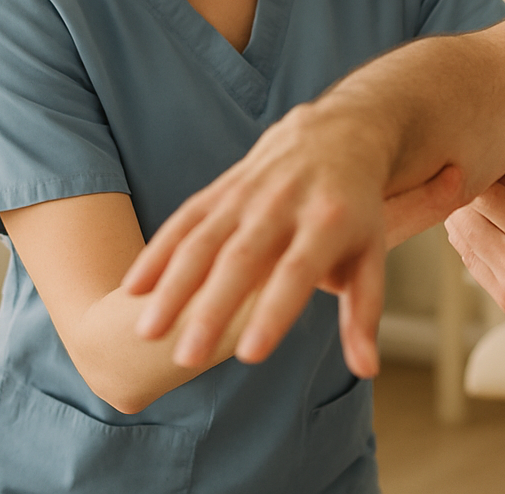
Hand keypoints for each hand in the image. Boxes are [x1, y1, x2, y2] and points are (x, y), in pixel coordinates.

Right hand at [122, 104, 389, 373]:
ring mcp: (249, 192)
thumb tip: (366, 370)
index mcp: (328, 222)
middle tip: (184, 358)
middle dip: (211, 309)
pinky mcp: (222, 187)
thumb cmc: (354, 211)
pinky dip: (157, 252)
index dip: (273, 312)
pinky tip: (133, 289)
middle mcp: (284, 204)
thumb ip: (363, 314)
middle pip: (242, 259)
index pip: (297, 272)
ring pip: (203, 240)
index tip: (249, 356)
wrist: (335, 135)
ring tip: (147, 332)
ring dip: (172, 285)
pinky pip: (184, 219)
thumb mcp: (371, 255)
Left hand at [383, 125, 504, 246]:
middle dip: (472, 195)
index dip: (486, 176)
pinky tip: (498, 234)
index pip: (481, 195)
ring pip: (460, 242)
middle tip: (498, 186)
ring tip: (497, 208)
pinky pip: (472, 266)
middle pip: (462, 217)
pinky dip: (474, 245)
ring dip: (468, 220)